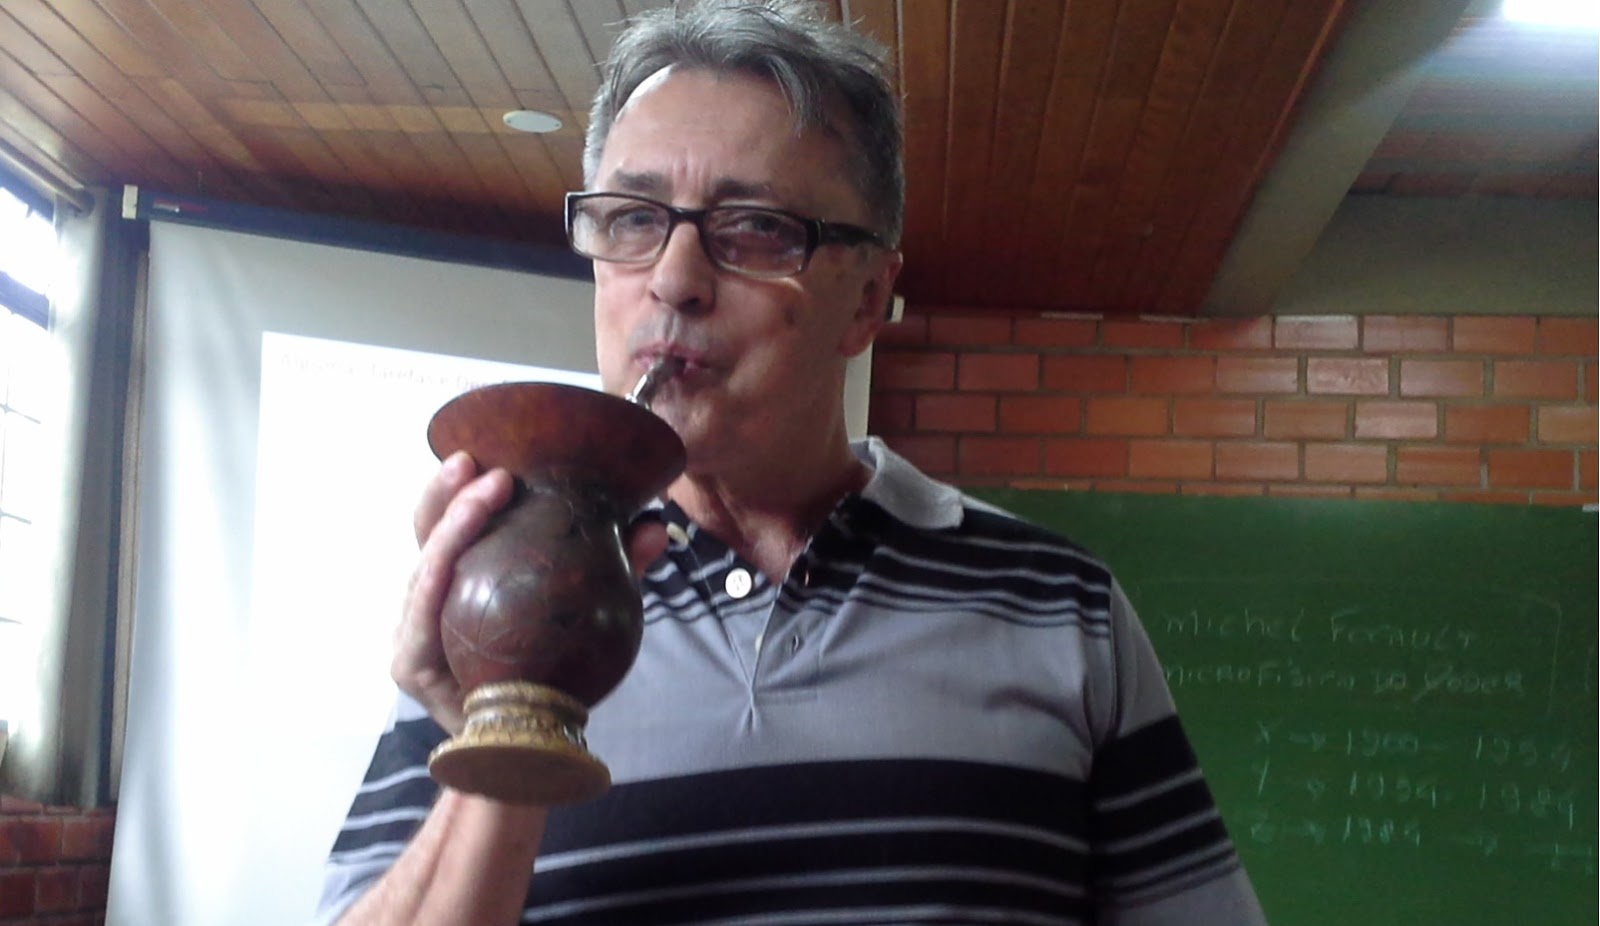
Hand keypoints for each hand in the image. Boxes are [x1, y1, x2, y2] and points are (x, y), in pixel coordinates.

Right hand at [393, 451, 671, 735]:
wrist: (530, 748)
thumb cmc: (550, 674)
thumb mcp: (585, 613)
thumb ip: (616, 572)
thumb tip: (653, 528)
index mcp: (465, 577)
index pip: (453, 520)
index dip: (459, 487)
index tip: (483, 453)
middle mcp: (432, 598)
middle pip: (428, 533)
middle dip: (448, 494)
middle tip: (478, 464)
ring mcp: (415, 630)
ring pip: (423, 568)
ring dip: (450, 528)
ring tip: (484, 494)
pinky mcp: (411, 666)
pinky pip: (419, 621)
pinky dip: (431, 585)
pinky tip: (446, 563)